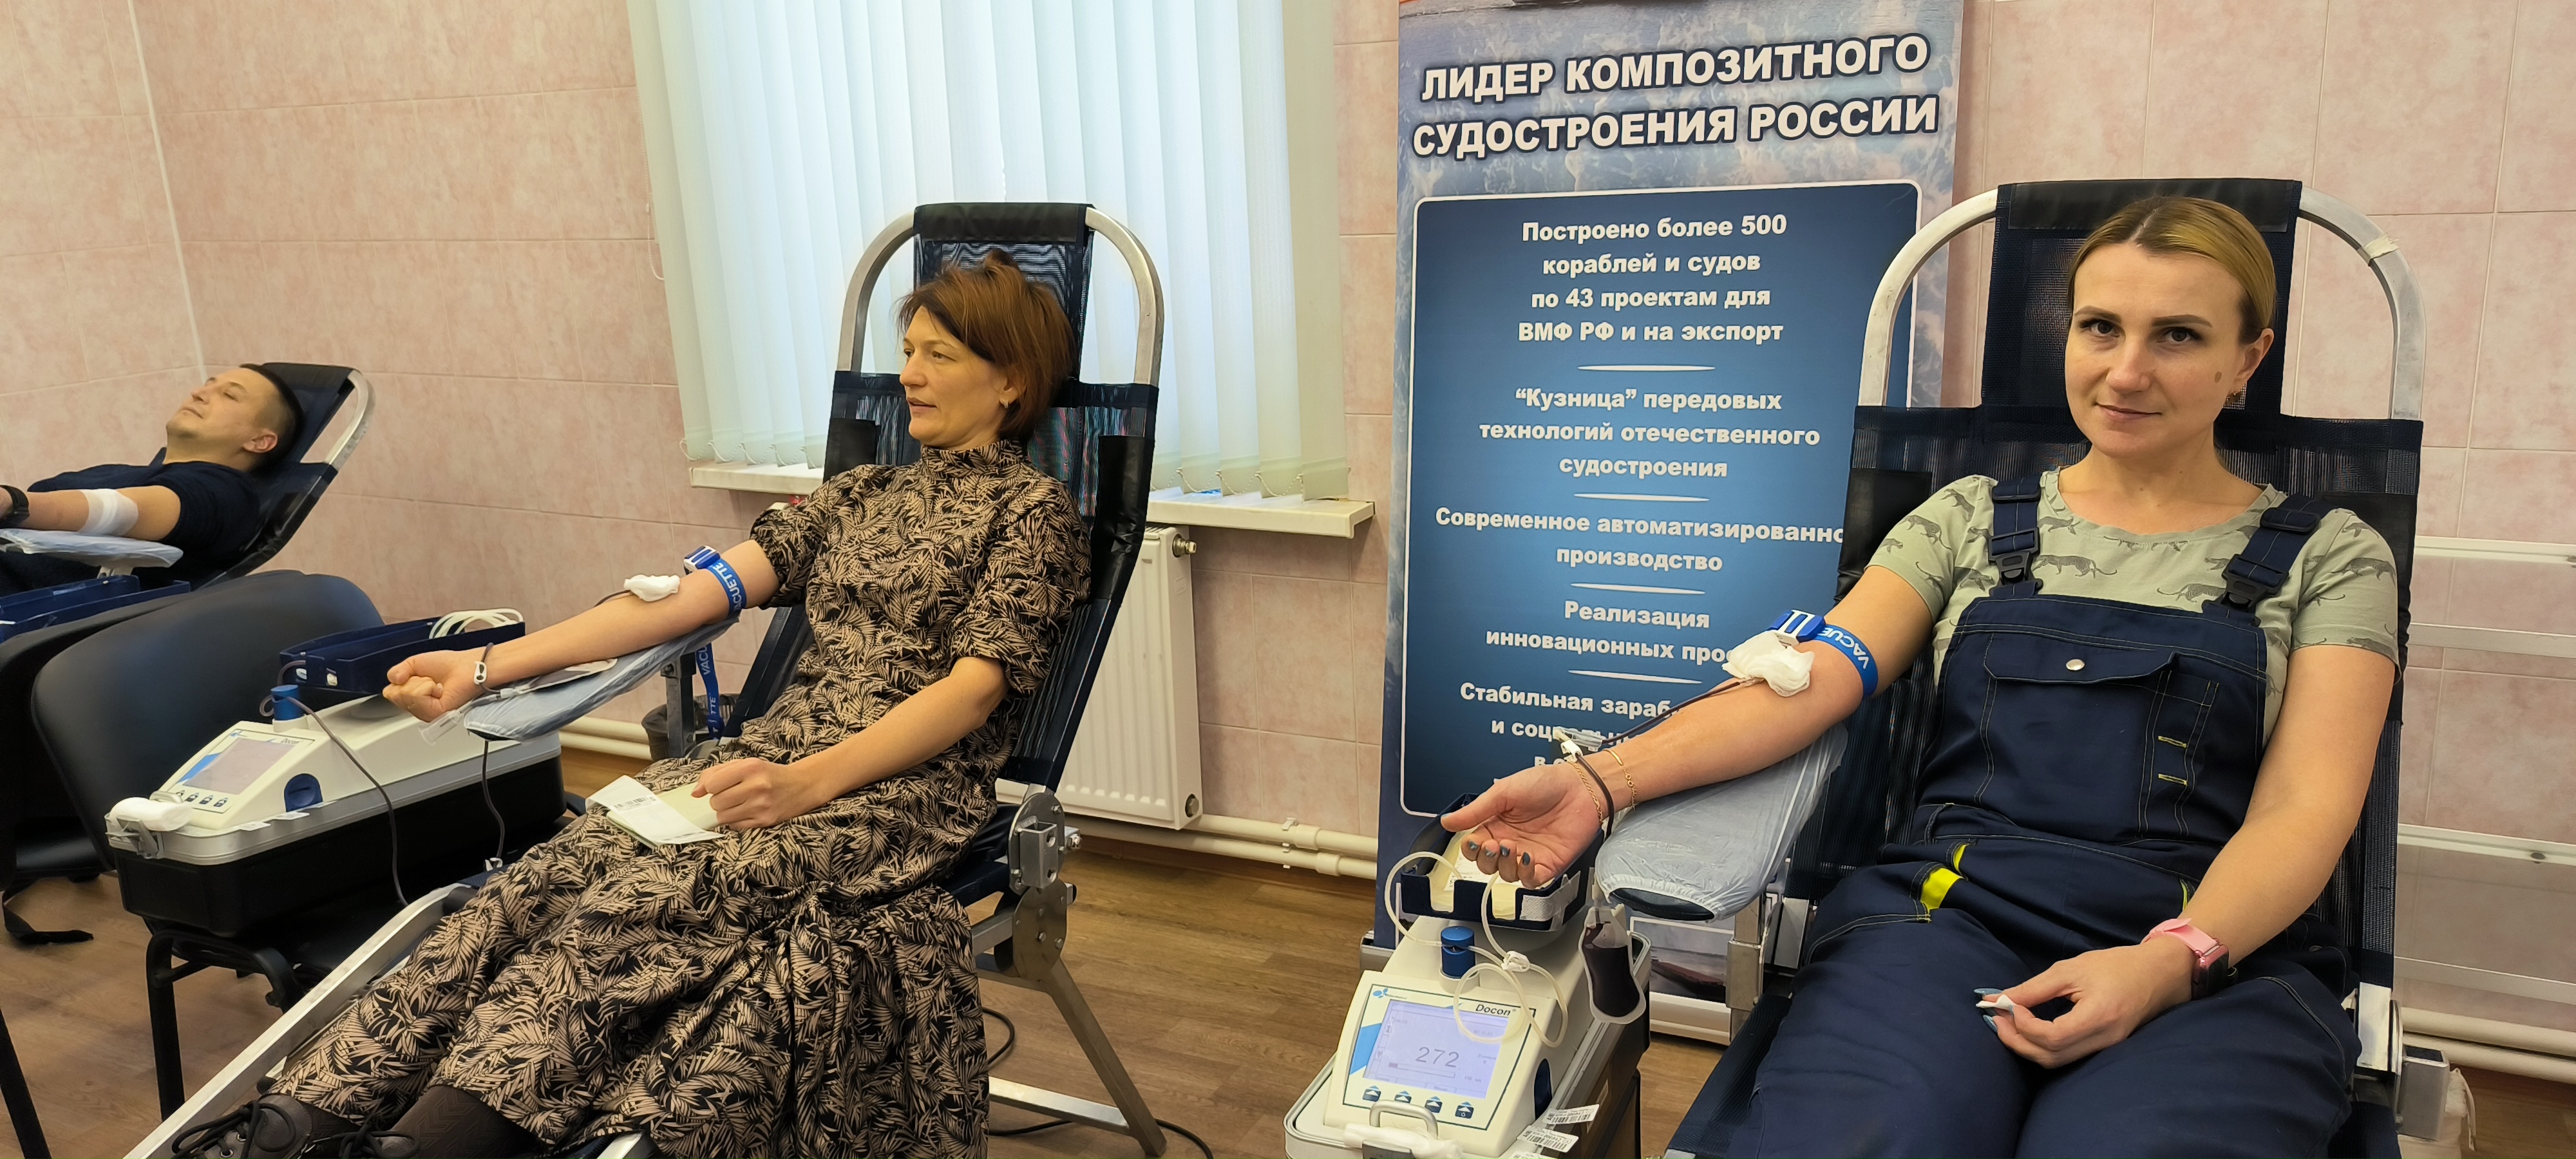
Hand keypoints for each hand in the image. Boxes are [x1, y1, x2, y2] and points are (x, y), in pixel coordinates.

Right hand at [383, 649, 483, 721]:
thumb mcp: (414, 663)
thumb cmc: (448, 665)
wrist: (467, 666)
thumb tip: (393, 680)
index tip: (416, 675)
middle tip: (428, 679)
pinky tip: (439, 689)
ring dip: (421, 683)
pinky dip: (427, 687)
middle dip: (410, 680)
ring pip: (405, 696)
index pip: (389, 692)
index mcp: (410, 696)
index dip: (400, 680)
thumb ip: (397, 671)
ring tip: (435, 684)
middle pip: (395, 695)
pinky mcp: (434, 713)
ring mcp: (425, 712)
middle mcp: (417, 706)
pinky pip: (417, 697)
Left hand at [694, 758, 823, 828]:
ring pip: (723, 816)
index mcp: (751, 767)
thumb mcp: (746, 764)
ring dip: (726, 811)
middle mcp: (757, 786)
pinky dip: (735, 820)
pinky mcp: (765, 821)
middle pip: (716, 802)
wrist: (803, 785)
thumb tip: (695, 793)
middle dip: (718, 800)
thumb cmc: (769, 774)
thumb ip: (716, 773)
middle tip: (731, 795)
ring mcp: (761, 806)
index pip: (713, 784)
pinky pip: (735, 826)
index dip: (710, 787)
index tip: (717, 787)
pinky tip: (746, 811)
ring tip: (738, 804)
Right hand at [1439, 761, 1604, 886]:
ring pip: (1505, 875)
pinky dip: (1524, 874)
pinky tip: (1526, 857)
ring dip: (1504, 864)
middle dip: (1485, 858)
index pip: (1473, 846)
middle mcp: (1510, 842)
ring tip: (1512, 846)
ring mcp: (1528, 855)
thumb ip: (1476, 810)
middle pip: (1486, 864)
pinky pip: (1529, 881)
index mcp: (1496, 824)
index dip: (1470, 848)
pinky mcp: (1547, 865)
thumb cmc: (1545, 783)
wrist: (1581, 788)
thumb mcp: (1504, 792)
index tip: (1473, 841)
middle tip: (1493, 844)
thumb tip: (1447, 821)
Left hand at [1987, 938, 2196, 1066]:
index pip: (2052, 1037)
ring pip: (2058, 1061)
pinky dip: (2044, 1047)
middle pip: (2051, 1057)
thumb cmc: (2115, 966)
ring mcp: (2107, 1048)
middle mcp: (2105, 1039)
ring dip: (2028, 1047)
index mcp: (2099, 1016)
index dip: (2023, 1026)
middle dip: (2017, 1041)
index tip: (2007, 1006)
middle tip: (1997, 1018)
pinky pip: (2068, 1056)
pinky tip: (2029, 1029)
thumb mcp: (2071, 970)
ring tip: (2008, 1023)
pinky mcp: (2105, 1048)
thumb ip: (2033, 988)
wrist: (2158, 975)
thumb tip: (1998, 1000)